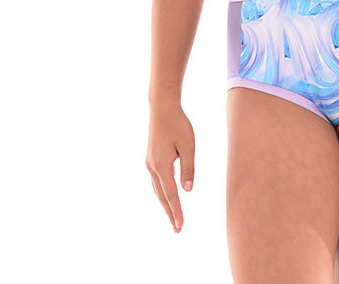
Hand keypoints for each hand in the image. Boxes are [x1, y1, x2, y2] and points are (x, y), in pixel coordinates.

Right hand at [145, 102, 194, 232]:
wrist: (162, 108)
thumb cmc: (178, 124)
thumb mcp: (188, 146)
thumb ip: (188, 169)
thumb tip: (187, 190)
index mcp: (161, 165)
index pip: (171, 194)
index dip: (176, 211)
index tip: (180, 225)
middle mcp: (152, 167)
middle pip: (162, 196)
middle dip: (170, 213)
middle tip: (178, 229)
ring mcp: (150, 163)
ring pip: (158, 190)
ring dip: (166, 204)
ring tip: (174, 217)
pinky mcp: (151, 159)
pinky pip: (157, 181)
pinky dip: (162, 192)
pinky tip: (167, 196)